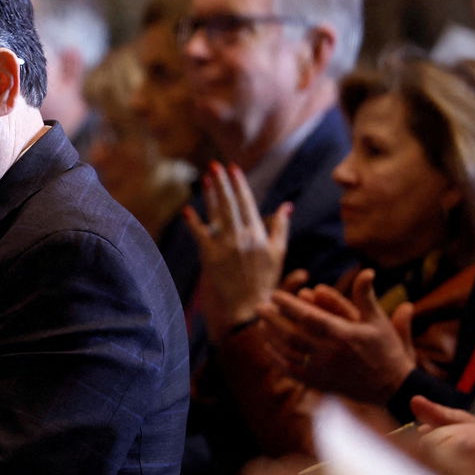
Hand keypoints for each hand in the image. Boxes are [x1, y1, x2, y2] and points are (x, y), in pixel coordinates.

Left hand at [183, 162, 289, 334]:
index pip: (249, 203)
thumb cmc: (263, 282)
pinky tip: (187, 209)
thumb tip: (287, 206)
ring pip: (218, 214)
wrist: (249, 310)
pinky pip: (200, 236)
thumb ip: (281, 228)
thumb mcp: (278, 254)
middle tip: (215, 165)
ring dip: (211, 194)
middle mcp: (244, 238)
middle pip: (232, 204)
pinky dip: (193, 222)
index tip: (233, 169)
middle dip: (223, 183)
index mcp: (260, 235)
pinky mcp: (211, 258)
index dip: (240, 185)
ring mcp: (227, 247)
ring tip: (204, 178)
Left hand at [258, 268, 416, 401]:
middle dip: (273, 319)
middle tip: (259, 306)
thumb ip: (366, 296)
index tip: (274, 294)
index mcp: (345, 335)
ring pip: (289, 352)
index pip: (310, 317)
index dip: (290, 305)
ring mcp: (323, 370)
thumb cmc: (386, 350)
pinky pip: (292, 370)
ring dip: (272, 337)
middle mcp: (331, 353)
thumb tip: (366, 271)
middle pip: (293, 334)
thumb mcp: (378, 321)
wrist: (393, 387)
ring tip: (260, 323)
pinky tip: (269, 346)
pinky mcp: (319, 383)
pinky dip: (278, 358)